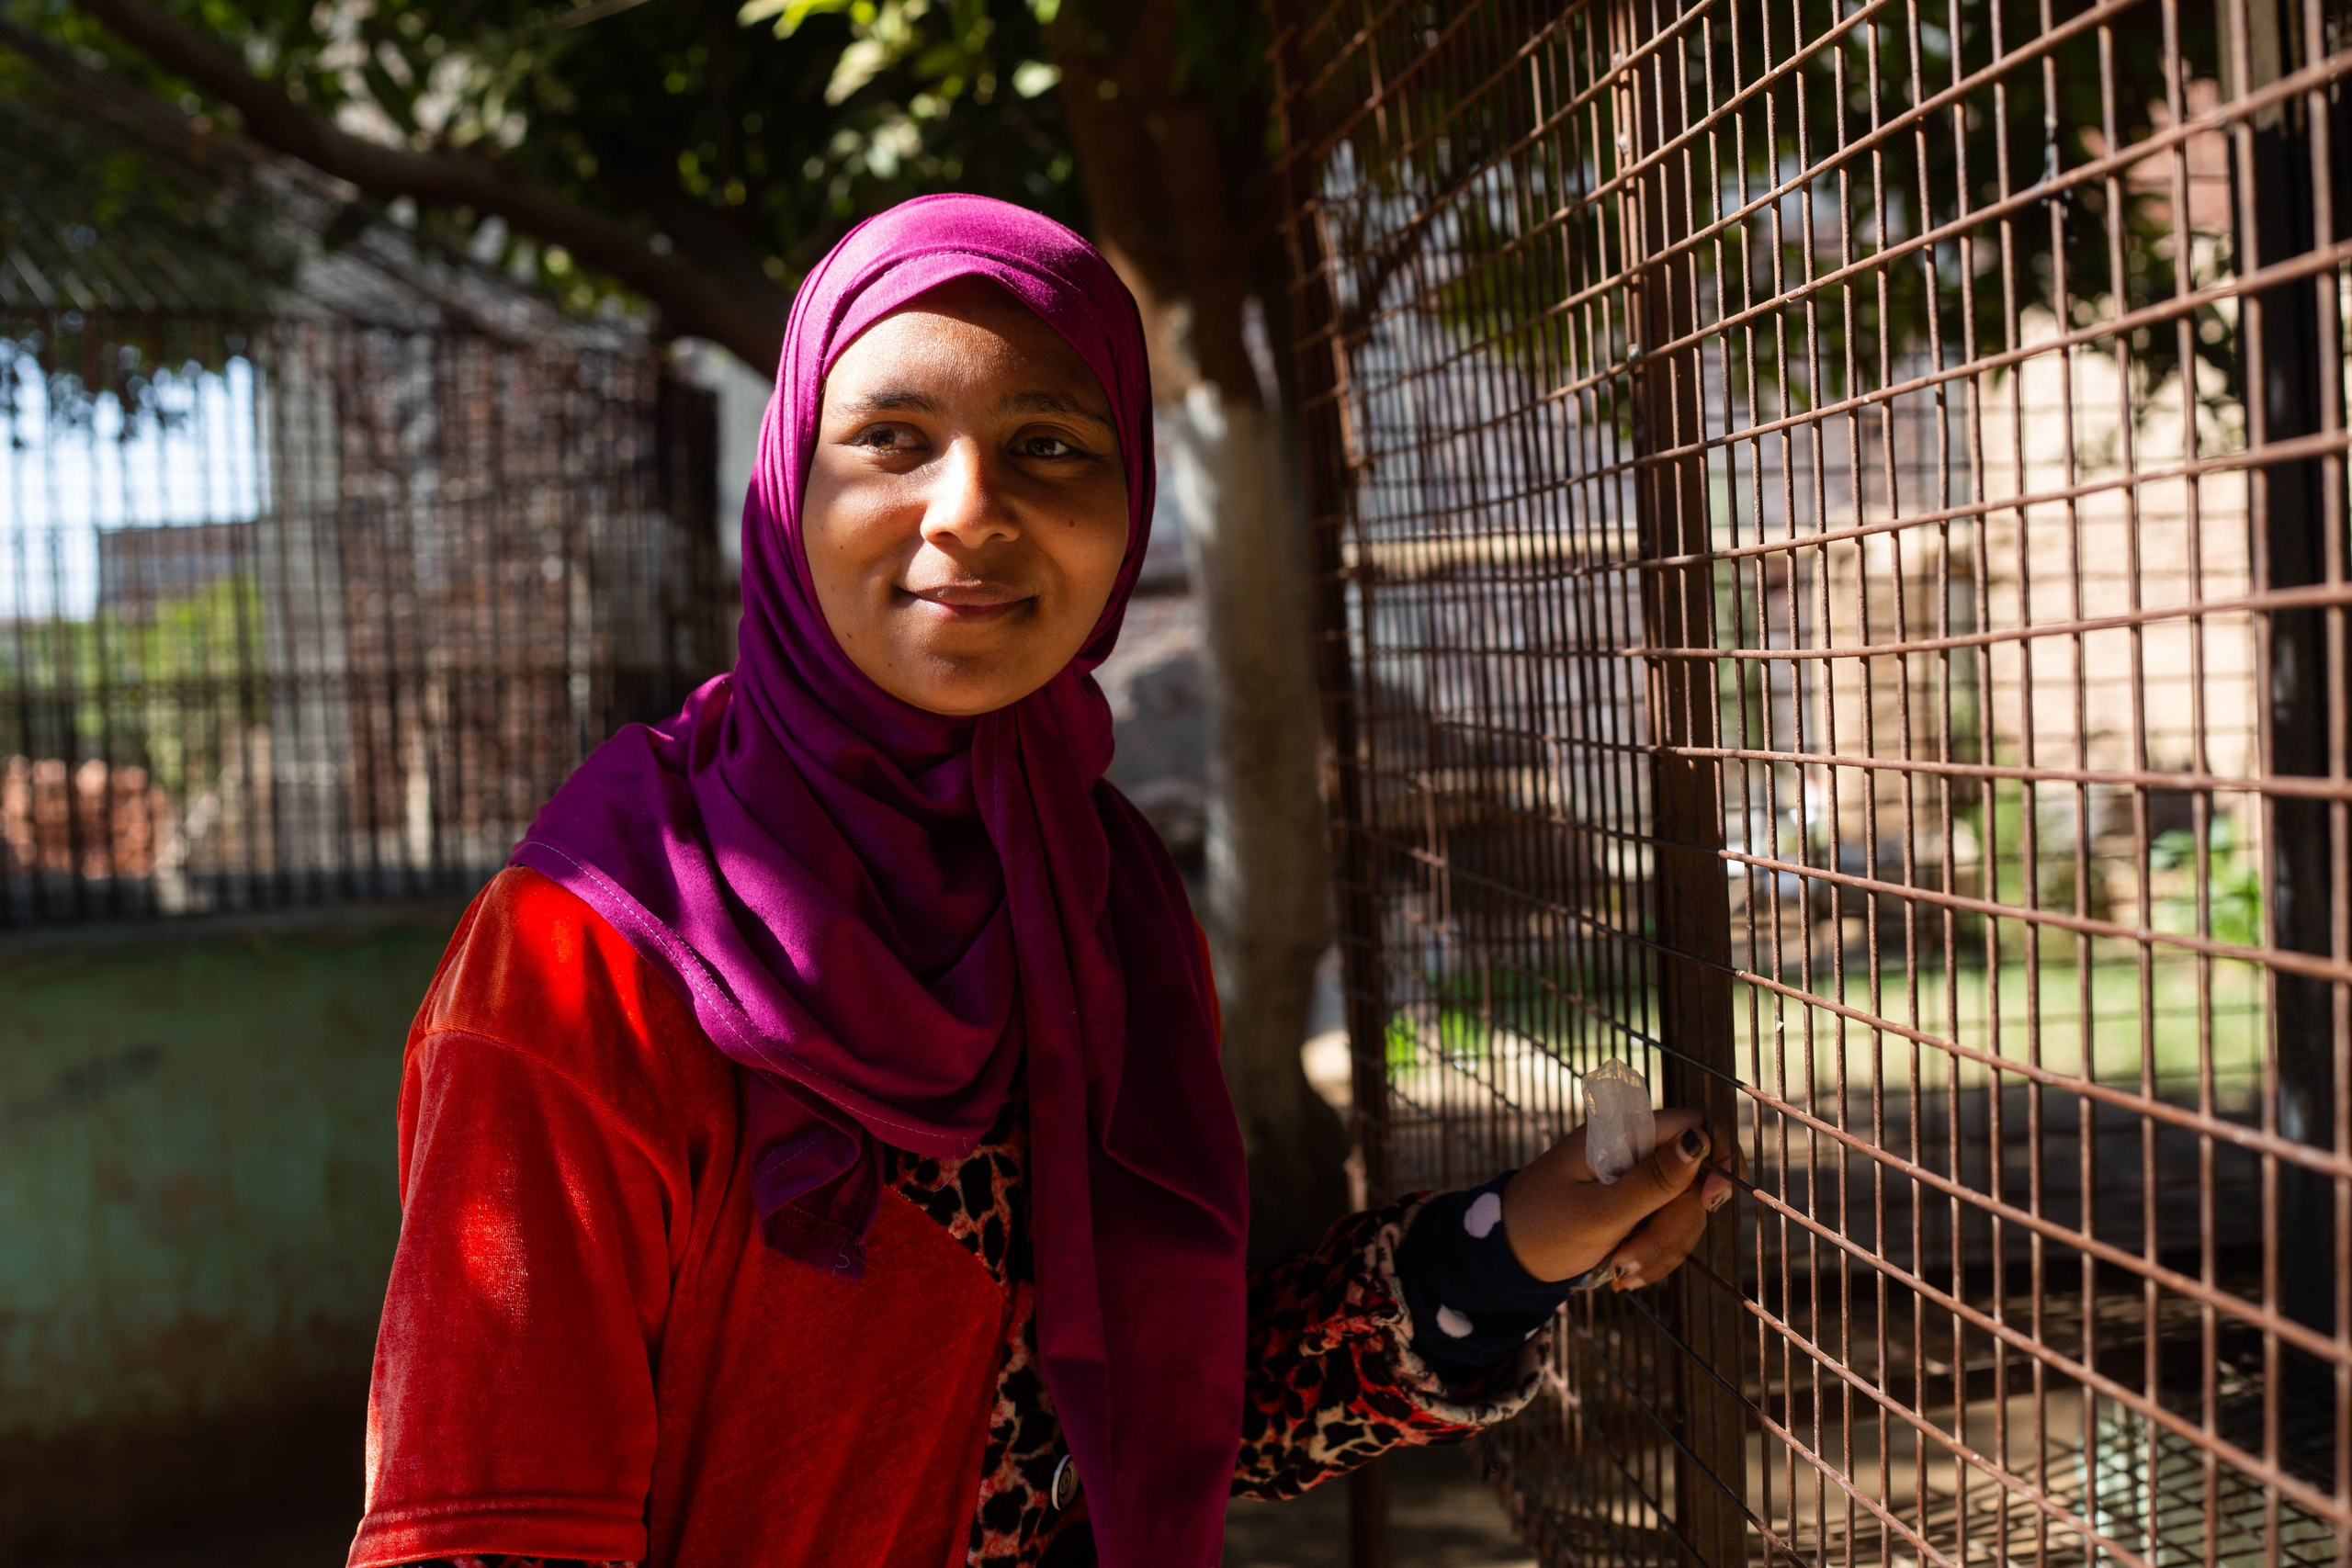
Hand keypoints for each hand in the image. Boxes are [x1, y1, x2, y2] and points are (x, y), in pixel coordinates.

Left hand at [1499, 1109, 1736, 1288]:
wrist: (1509, 1258)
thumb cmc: (1543, 1228)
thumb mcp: (1599, 1213)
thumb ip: (1653, 1181)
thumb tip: (1700, 1139)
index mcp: (1620, 1133)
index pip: (1696, 1124)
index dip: (1716, 1159)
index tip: (1710, 1202)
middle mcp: (1634, 1149)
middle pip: (1696, 1180)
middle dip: (1672, 1228)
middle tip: (1628, 1261)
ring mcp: (1639, 1180)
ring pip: (1687, 1211)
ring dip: (1661, 1249)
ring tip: (1619, 1271)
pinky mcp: (1640, 1208)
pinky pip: (1671, 1231)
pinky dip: (1654, 1256)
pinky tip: (1622, 1272)